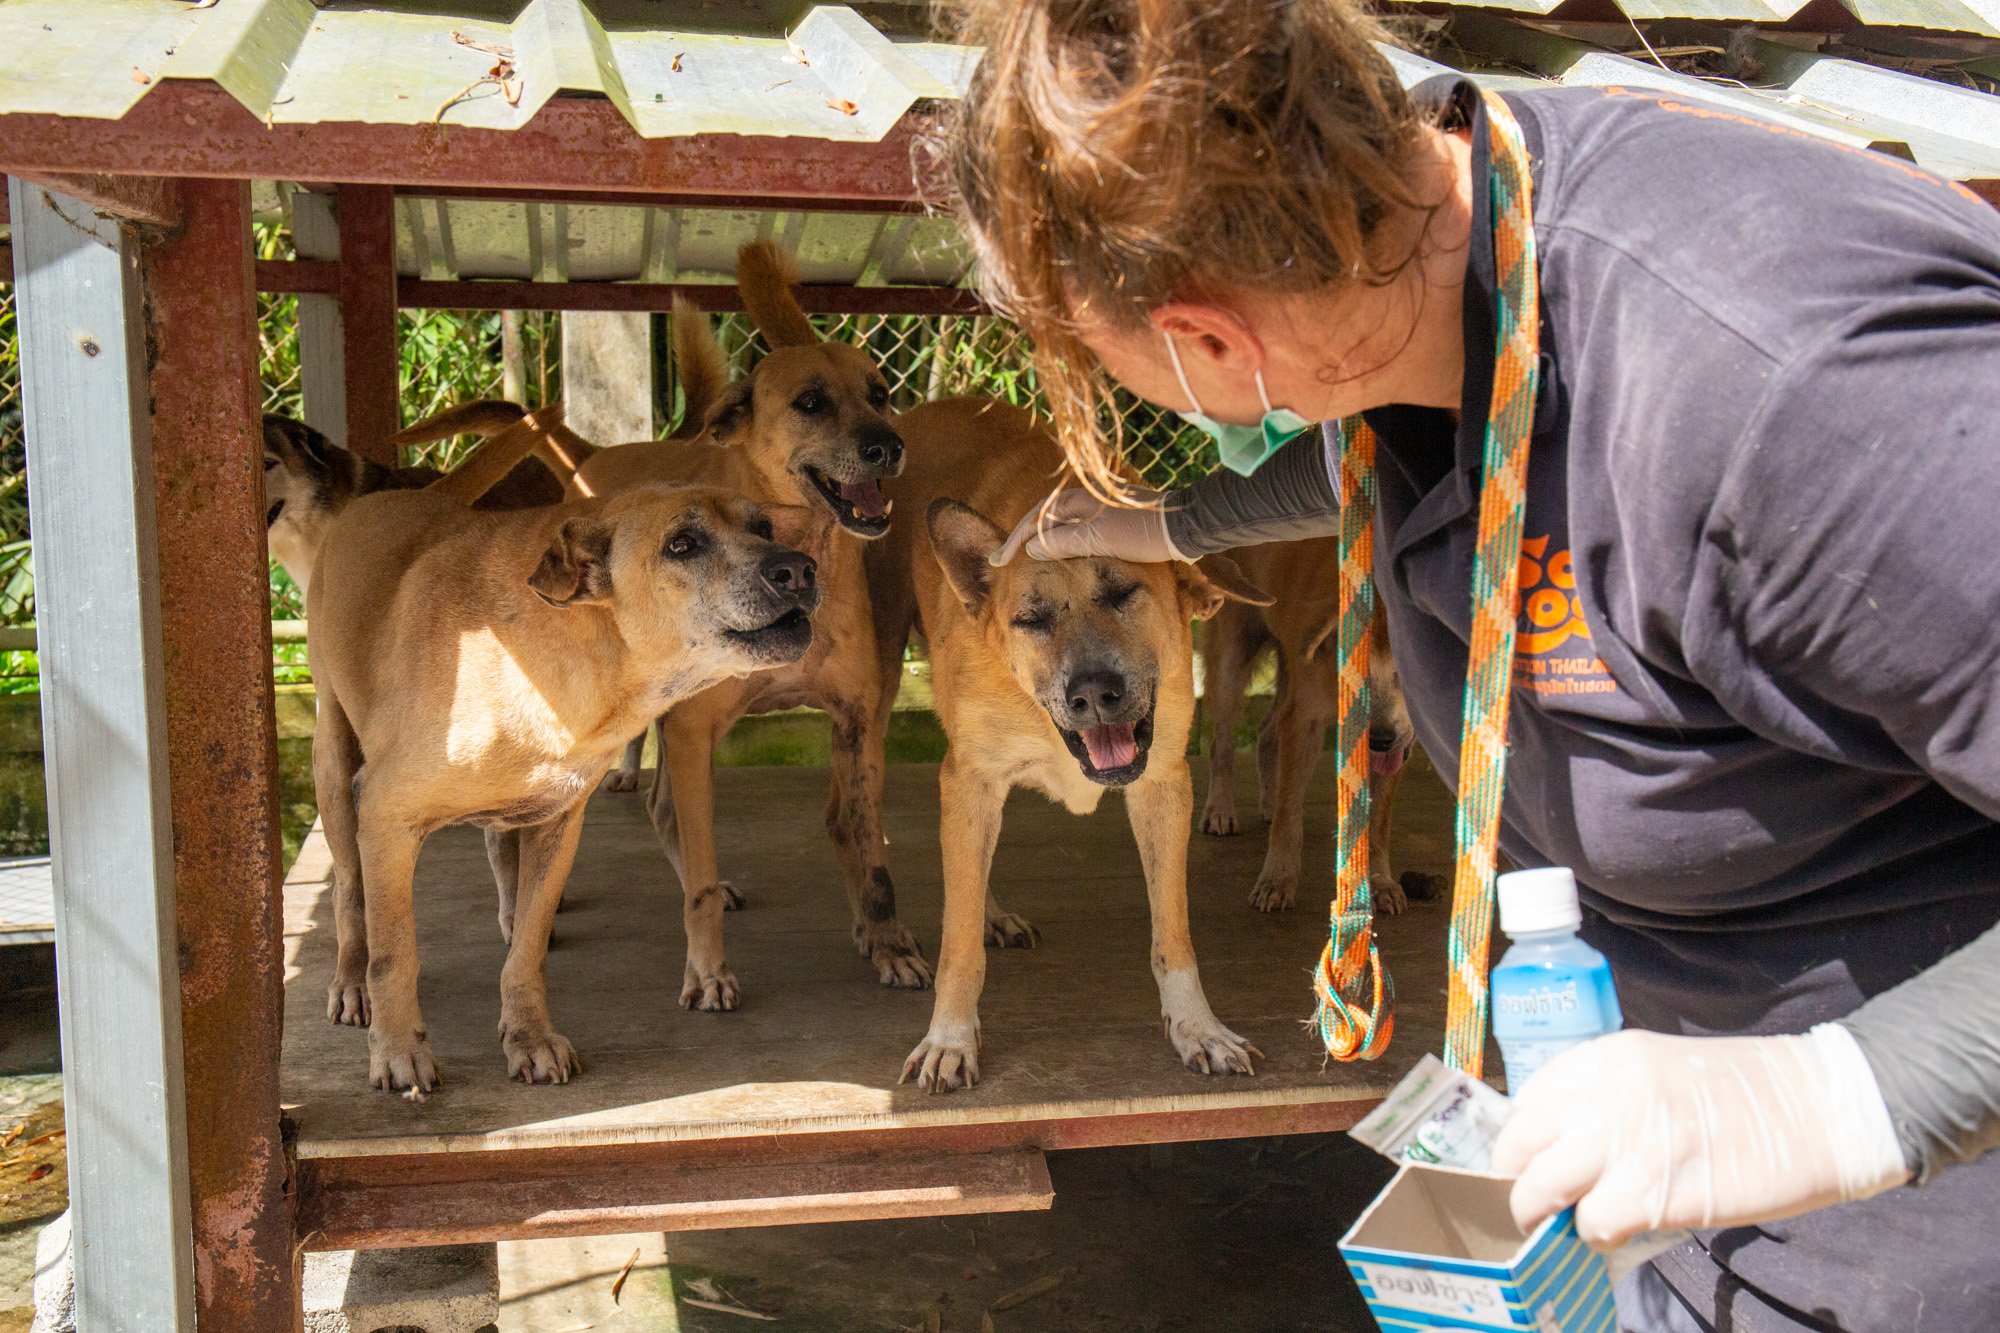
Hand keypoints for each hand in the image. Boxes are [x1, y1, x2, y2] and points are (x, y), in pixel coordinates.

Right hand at [990, 486, 1185, 564]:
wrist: (1185, 528)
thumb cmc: (1141, 533)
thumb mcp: (1097, 539)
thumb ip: (1062, 542)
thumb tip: (1032, 548)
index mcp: (1077, 500)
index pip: (1034, 519)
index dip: (1014, 540)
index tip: (998, 561)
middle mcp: (1085, 500)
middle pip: (1044, 519)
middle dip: (1023, 538)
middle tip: (1004, 560)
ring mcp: (1099, 510)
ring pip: (1060, 526)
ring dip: (1042, 541)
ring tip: (1027, 560)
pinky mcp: (1112, 522)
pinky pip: (1076, 531)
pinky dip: (1062, 543)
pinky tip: (1061, 558)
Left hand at [1493, 1027, 1909, 1247]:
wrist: (1821, 1107)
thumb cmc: (1743, 1096)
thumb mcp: (1659, 1072)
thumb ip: (1606, 1099)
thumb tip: (1559, 1152)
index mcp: (1605, 1057)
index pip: (1526, 1104)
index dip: (1521, 1146)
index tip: (1529, 1169)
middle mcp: (1607, 1091)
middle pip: (1520, 1146)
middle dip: (1518, 1185)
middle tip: (1533, 1209)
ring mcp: (1631, 1138)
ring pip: (1544, 1187)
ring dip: (1550, 1216)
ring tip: (1579, 1224)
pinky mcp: (1661, 1187)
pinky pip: (1595, 1221)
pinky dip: (1598, 1235)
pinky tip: (1621, 1232)